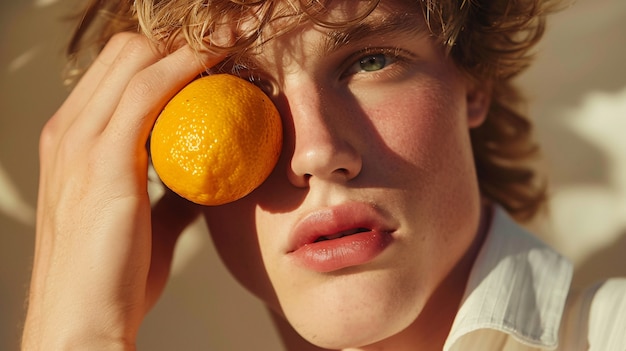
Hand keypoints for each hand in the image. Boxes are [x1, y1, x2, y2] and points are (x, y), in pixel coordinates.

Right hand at [22, 33, 222, 349]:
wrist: (82, 324)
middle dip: (180, 40)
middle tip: (231, 43)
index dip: (168, 55)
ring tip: (233, 45)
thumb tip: (205, 181)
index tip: (216, 56)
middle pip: (126, 52)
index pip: (120, 71)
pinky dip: (186, 69)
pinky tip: (220, 66)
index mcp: (73, 142)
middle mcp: (69, 132)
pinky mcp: (100, 162)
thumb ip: (171, 195)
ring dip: (189, 45)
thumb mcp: (144, 225)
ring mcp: (78, 143)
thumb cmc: (114, 278)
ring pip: (135, 59)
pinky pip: (149, 92)